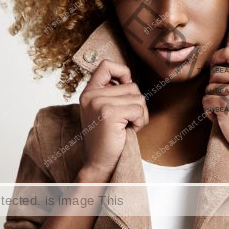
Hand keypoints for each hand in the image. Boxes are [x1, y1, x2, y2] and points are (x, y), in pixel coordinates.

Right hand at [78, 59, 148, 180]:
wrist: (99, 163)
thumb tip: (128, 77)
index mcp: (88, 92)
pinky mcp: (110, 113)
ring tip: (126, 126)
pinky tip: (127, 131)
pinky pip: (139, 110)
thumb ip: (112, 92)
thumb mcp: (105, 110)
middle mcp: (91, 95)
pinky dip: (140, 122)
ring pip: (138, 97)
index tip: (125, 87)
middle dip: (136, 104)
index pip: (106, 65)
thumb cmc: (108, 137)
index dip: (122, 72)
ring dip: (140, 114)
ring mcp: (99, 103)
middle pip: (132, 85)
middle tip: (125, 121)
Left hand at [202, 46, 228, 160]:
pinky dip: (209, 111)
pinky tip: (222, 119)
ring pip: (210, 88)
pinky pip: (206, 101)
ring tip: (228, 112)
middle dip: (215, 87)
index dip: (218, 56)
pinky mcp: (227, 105)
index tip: (214, 63)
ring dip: (213, 101)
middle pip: (216, 72)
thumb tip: (216, 60)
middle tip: (227, 102)